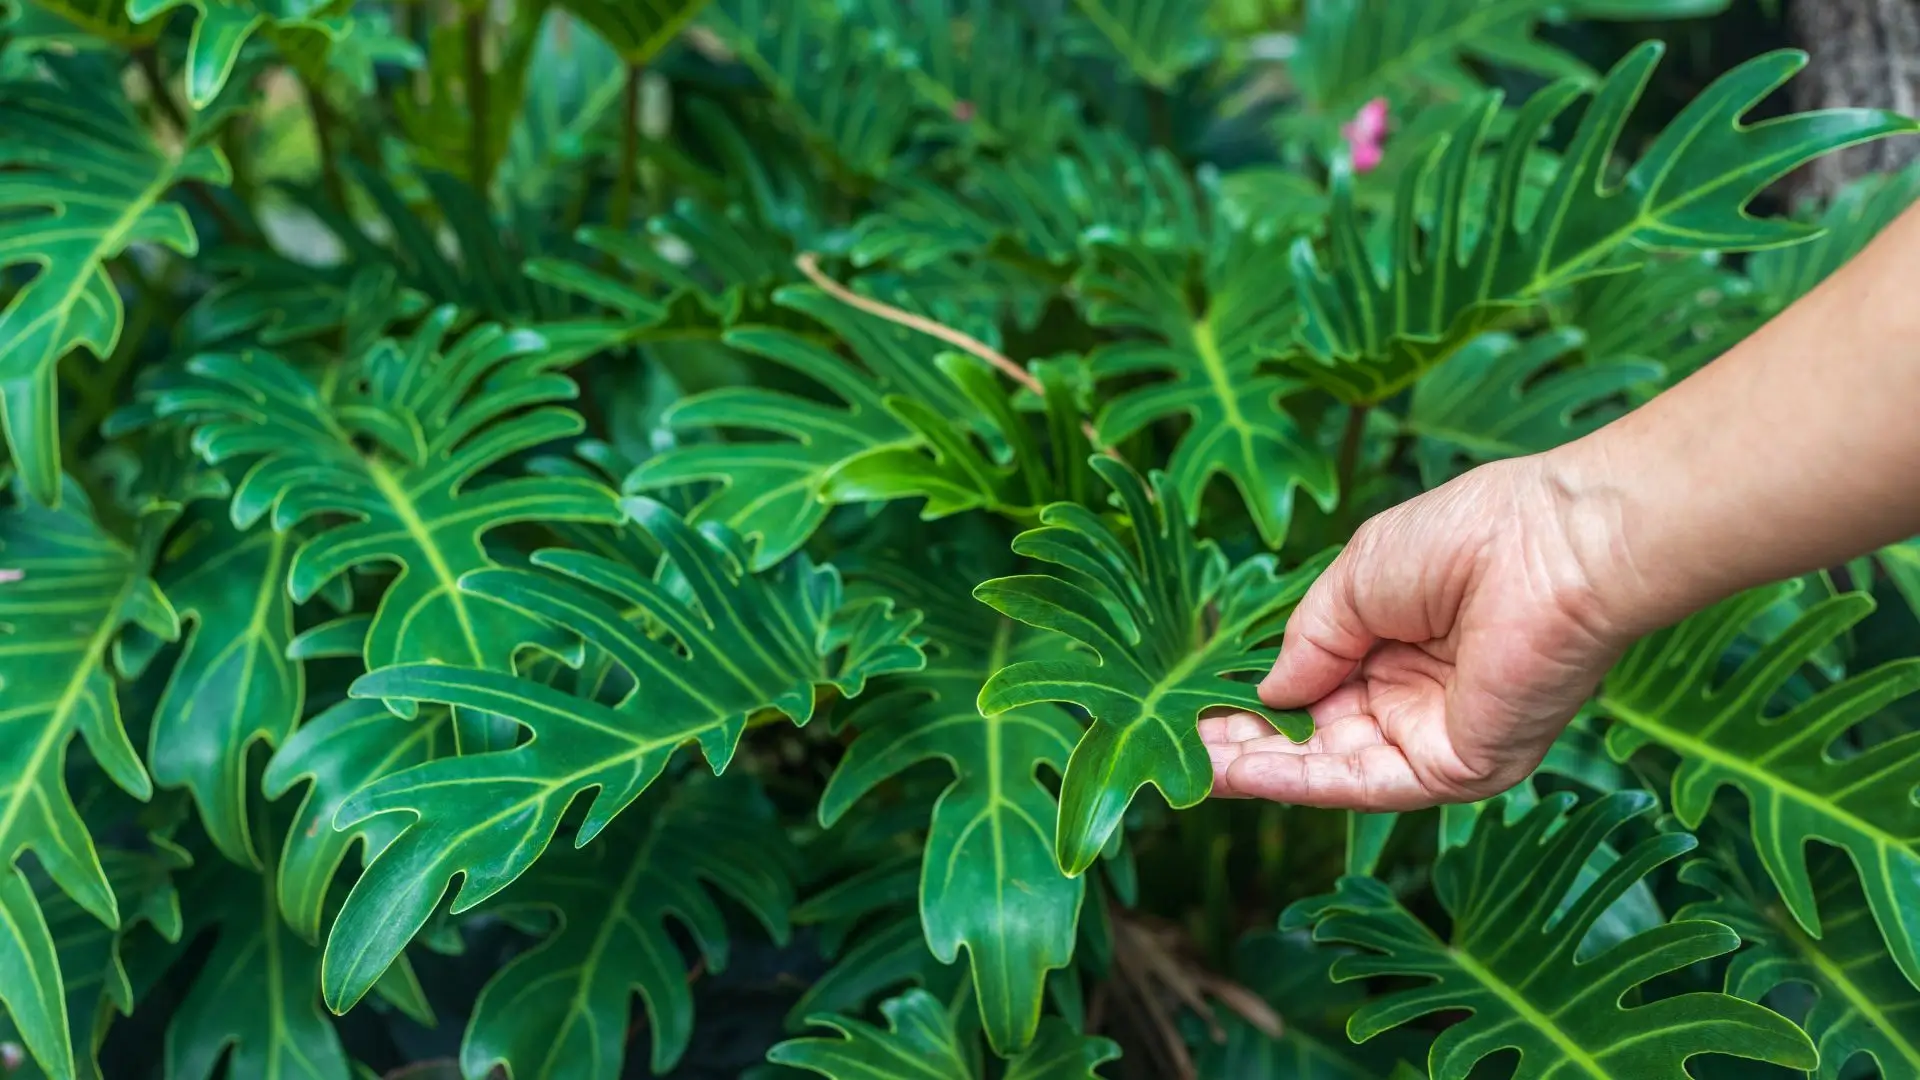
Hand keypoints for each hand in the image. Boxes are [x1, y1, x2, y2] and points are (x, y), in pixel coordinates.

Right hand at [1202, 453, 1644, 810]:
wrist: (1560, 544)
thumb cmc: (1470, 536)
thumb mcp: (1358, 579)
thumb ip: (1308, 641)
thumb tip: (1262, 691)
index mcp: (1401, 640)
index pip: (1315, 684)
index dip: (1255, 694)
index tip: (1196, 702)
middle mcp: (1417, 696)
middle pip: (1315, 733)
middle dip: (1245, 739)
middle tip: (1176, 743)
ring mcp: (1436, 735)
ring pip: (1330, 764)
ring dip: (1257, 766)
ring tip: (1189, 762)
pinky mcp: (1457, 767)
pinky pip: (1363, 783)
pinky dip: (1296, 781)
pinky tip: (1238, 772)